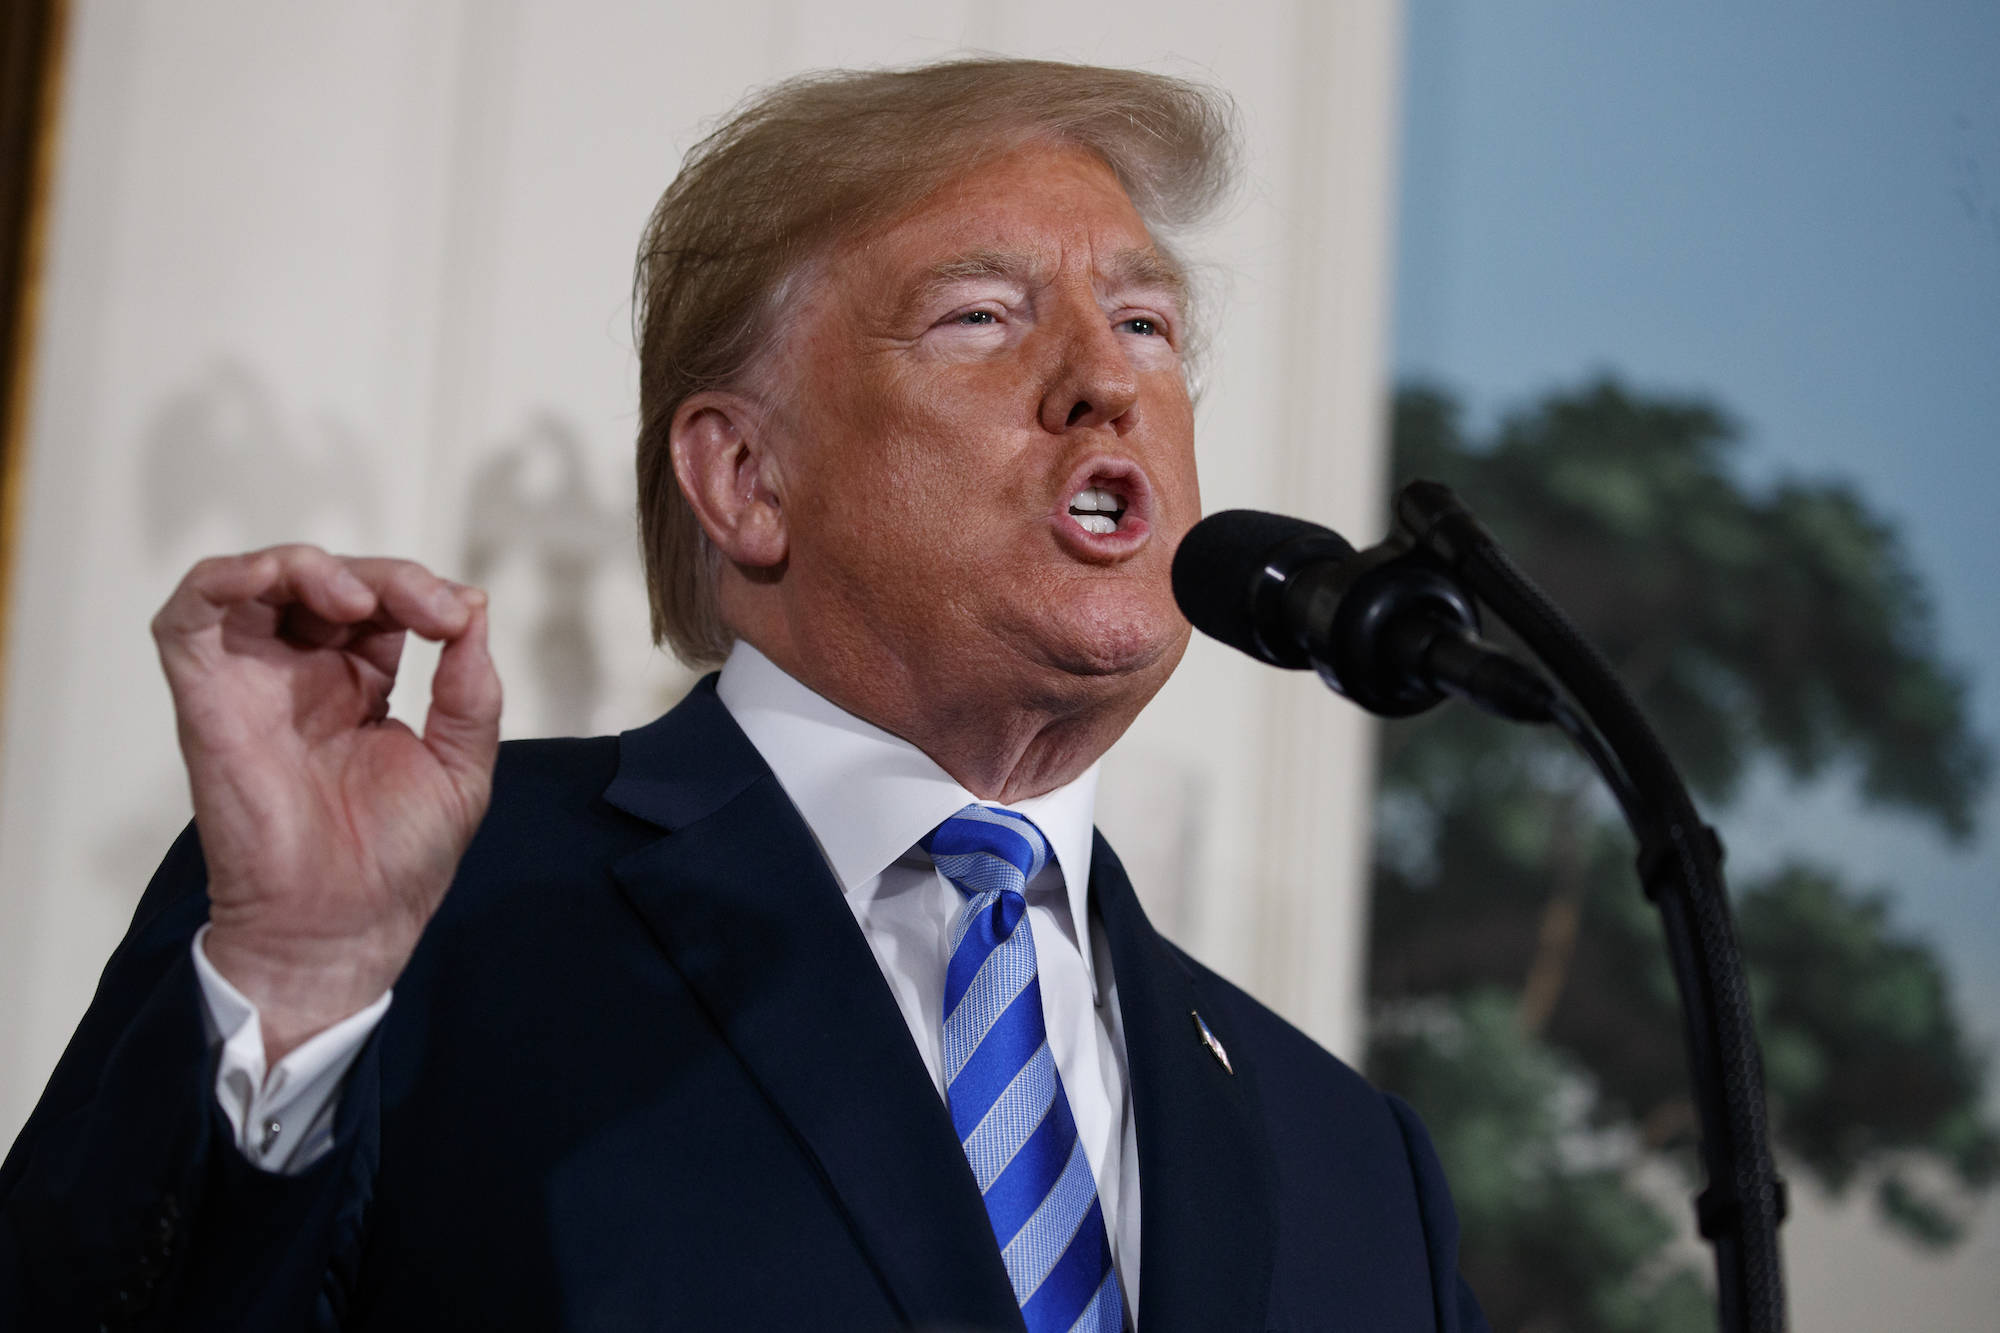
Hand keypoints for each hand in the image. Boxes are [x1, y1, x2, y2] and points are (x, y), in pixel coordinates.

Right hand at [152, 545, 501, 1061]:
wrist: (343, 929)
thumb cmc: (398, 862)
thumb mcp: (462, 766)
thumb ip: (471, 690)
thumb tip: (474, 609)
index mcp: (360, 686)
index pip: (381, 603)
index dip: (421, 592)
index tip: (460, 618)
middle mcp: (302, 676)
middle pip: (329, 582)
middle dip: (387, 578)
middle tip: (433, 611)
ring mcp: (252, 684)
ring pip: (259, 582)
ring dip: (310, 566)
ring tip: (361, 599)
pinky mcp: (207, 699)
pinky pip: (187, 616)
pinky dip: (223, 577)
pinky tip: (274, 578)